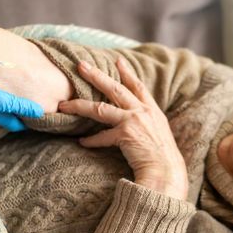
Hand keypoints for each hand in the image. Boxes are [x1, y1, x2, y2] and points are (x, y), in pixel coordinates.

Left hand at [58, 58, 187, 199]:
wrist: (167, 172)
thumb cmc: (164, 159)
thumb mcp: (160, 135)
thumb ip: (148, 125)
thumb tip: (136, 125)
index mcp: (153, 111)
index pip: (138, 86)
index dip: (127, 72)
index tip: (117, 60)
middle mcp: (143, 111)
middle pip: (115, 88)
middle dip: (96, 75)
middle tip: (81, 65)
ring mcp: (133, 121)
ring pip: (100, 108)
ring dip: (80, 105)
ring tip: (65, 104)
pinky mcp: (125, 134)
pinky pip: (101, 136)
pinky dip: (91, 141)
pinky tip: (82, 142)